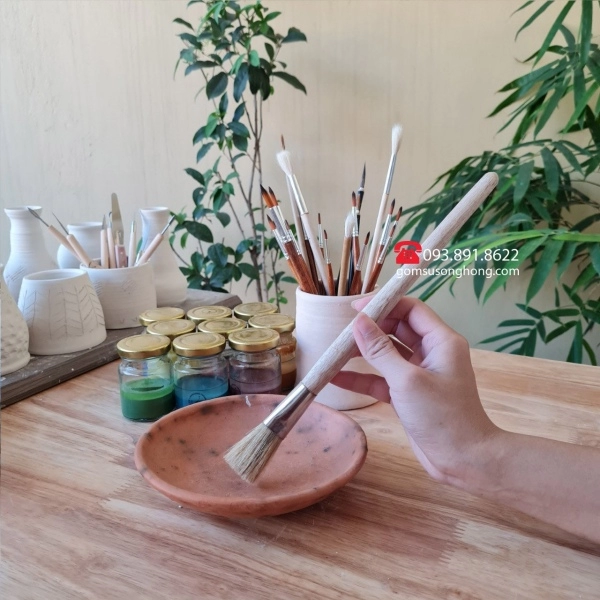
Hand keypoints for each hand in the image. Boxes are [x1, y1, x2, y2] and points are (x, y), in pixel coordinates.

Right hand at [332, 296, 499, 483]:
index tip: (356, 307)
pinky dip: (362, 378)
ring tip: (335, 351)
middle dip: (370, 328)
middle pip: (397, 328)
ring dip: (363, 352)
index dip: (384, 304)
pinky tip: (336, 378)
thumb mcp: (407, 381)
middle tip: (342, 330)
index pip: (411, 309)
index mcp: (441, 341)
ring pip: (387, 353)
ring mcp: (419, 373)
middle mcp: (432, 352)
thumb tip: (358, 323)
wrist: (462, 460)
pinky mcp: (408, 393)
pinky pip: (381, 378)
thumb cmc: (443, 418)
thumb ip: (380, 350)